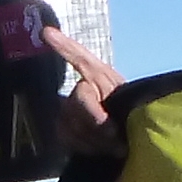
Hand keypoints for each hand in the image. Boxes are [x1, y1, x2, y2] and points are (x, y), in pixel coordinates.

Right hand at [53, 31, 126, 163]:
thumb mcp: (131, 107)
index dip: (63, 46)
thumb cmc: (135, 117)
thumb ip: (115, 110)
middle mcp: (81, 88)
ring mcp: (69, 109)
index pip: (78, 57)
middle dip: (96, 121)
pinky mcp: (64, 129)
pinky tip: (95, 149)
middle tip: (114, 135)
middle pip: (78, 101)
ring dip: (93, 138)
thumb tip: (102, 124)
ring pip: (70, 121)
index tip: (46, 32)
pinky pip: (65, 136)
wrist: (132, 140)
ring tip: (112, 144)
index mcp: (98, 76)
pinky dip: (82, 145)